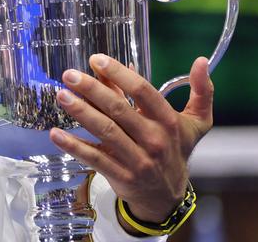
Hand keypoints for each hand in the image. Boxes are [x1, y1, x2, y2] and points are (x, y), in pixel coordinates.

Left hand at [49, 54, 212, 223]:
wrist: (168, 196)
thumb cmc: (177, 149)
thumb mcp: (196, 122)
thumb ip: (201, 90)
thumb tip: (200, 61)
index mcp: (168, 121)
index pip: (143, 91)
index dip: (120, 73)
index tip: (97, 59)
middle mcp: (154, 139)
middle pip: (119, 109)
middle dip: (92, 89)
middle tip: (69, 75)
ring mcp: (137, 159)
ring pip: (106, 132)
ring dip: (81, 112)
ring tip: (61, 96)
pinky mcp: (121, 175)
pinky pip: (94, 159)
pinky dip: (74, 146)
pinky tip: (56, 134)